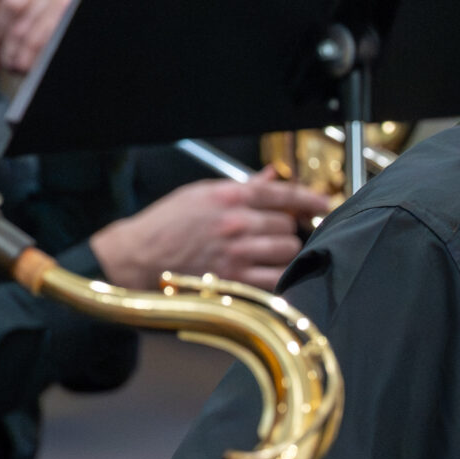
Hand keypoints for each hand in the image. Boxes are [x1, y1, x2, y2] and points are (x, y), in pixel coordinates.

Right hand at [89, 174, 330, 289]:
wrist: (137, 258)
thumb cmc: (164, 226)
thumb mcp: (199, 195)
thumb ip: (240, 187)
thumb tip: (269, 176)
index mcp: (228, 197)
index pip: (281, 193)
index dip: (308, 198)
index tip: (322, 203)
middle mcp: (236, 223)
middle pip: (288, 225)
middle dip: (288, 228)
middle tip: (278, 233)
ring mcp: (236, 254)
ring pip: (287, 250)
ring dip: (284, 252)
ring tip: (270, 252)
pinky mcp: (234, 282)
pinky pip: (275, 280)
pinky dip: (279, 277)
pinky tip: (271, 273)